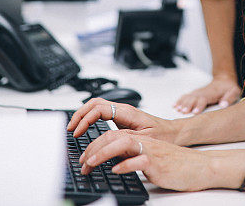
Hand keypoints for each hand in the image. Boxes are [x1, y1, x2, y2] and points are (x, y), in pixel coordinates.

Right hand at [67, 97, 183, 144]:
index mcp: (127, 112)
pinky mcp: (121, 117)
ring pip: (96, 106)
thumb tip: (105, 141)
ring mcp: (121, 111)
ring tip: (74, 128)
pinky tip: (85, 127)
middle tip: (70, 129)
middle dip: (79, 114)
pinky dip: (90, 118)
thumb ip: (124, 138)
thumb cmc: (163, 135)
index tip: (77, 132)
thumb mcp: (143, 138)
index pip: (99, 108)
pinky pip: (101, 112)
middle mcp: (122, 109)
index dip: (85, 119)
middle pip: (94, 103)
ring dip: (83, 115)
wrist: (174, 132)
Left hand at [79, 129, 216, 191]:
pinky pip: (139, 161)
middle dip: (92, 148)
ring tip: (90, 163)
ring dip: (103, 153)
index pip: (111, 134)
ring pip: (123, 144)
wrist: (198, 167)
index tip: (83, 157)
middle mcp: (144, 142)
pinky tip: (116, 170)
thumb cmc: (175, 164)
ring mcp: (151, 151)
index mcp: (140, 139)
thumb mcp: (148, 158)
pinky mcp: (158, 163)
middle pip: (113, 136)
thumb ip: (131, 156)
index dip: (94, 144)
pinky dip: (125, 165)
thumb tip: (111, 160)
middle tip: (82, 163)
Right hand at [174, 76, 240, 113]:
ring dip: (182, 103)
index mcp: (212, 93)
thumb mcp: (234, 92)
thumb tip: (223, 105)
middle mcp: (203, 93)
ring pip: (188, 97)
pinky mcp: (195, 94)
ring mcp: (198, 93)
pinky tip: (174, 105)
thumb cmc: (229, 88)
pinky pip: (186, 96)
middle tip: (183, 112)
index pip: (203, 99)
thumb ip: (229, 98)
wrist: (223, 80)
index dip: (199, 105)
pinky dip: (180, 100)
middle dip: (187, 105)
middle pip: (193, 98)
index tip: (195, 112)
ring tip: (177, 109)